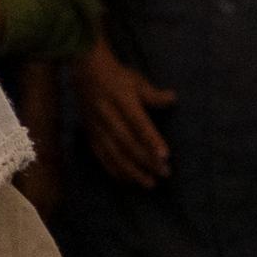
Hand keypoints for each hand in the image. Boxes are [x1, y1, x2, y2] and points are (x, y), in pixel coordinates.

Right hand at [76, 45, 174, 189]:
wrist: (84, 73)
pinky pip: (102, 156)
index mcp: (121, 100)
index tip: (165, 156)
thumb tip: (172, 99)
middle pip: (127, 142)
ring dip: (132, 170)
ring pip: (114, 153)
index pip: (138, 123)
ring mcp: (97, 126)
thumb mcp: (136, 80)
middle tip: (164, 173)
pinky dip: (114, 170)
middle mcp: (107, 115)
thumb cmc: (116, 76)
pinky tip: (127, 180)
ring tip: (149, 183)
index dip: (151, 140)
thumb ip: (153, 94)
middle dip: (146, 160)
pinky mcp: (91, 134)